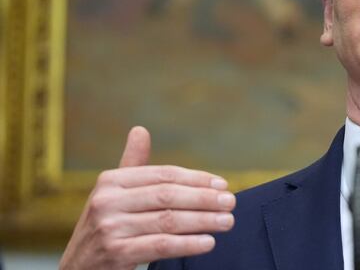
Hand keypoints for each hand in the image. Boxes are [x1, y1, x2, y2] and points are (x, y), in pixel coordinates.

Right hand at [60, 126, 235, 268]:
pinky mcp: (116, 253)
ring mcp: (109, 228)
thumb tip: (140, 129)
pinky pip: (161, 246)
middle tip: (230, 202)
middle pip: (168, 196)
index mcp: (110, 182)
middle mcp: (106, 202)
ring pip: (168, 220)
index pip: (163, 175)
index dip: (196, 179)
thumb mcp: (113, 195)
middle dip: (204, 198)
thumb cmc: (104, 228)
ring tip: (227, 221)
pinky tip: (208, 242)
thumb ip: (132, 166)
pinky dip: (188, 244)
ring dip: (203, 221)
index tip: (222, 184)